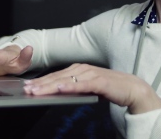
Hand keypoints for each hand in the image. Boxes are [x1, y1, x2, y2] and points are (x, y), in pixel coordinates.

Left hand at [23, 63, 160, 113]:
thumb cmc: (111, 88)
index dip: (41, 80)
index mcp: (80, 69)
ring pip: (66, 80)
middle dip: (41, 83)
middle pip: (58, 77)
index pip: (57, 75)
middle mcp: (83, 69)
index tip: (28, 86)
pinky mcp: (99, 82)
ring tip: (37, 90)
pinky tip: (59, 89)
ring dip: (50, 85)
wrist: (133, 89)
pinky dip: (70, 86)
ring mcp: (91, 74)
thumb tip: (58, 92)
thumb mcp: (88, 87)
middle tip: (27, 89)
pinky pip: (81, 84)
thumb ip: (74, 87)